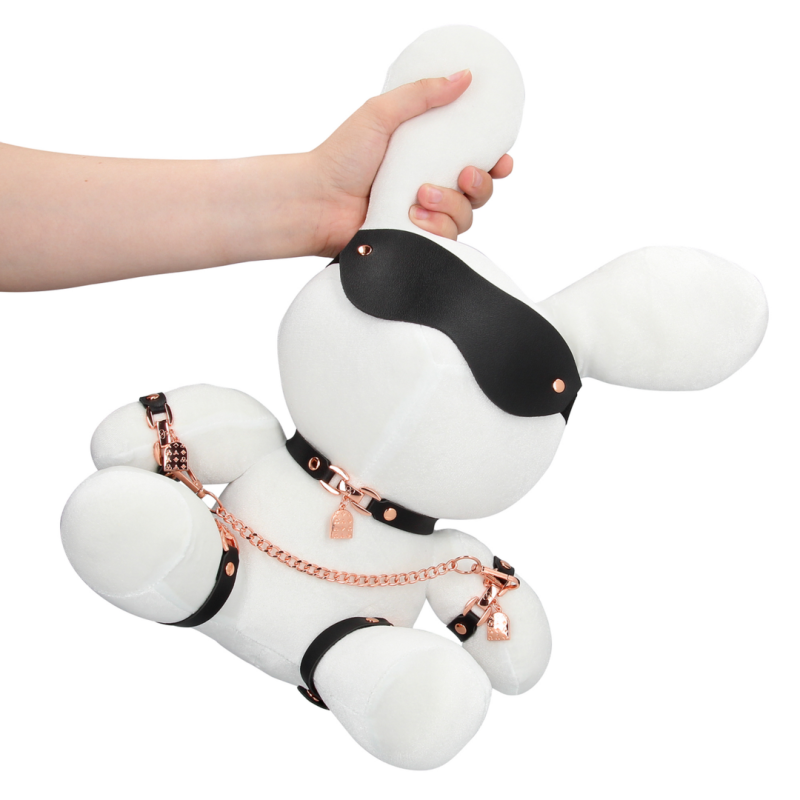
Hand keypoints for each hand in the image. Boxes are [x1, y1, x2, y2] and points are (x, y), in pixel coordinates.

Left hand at [310, 70, 512, 256]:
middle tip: (464, 176)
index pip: (473, 162)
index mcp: (425, 158)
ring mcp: (422, 217)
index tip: (502, 161)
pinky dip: (435, 228)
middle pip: (478, 193)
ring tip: (420, 197)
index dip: (494, 164)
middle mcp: (429, 188)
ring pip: (465, 217)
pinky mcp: (415, 242)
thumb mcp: (380, 114)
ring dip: (450, 206)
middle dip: (480, 185)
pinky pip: (446, 240)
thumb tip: (464, 76)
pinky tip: (414, 218)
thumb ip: (421, 95)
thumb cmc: (340, 158)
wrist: (316, 201)